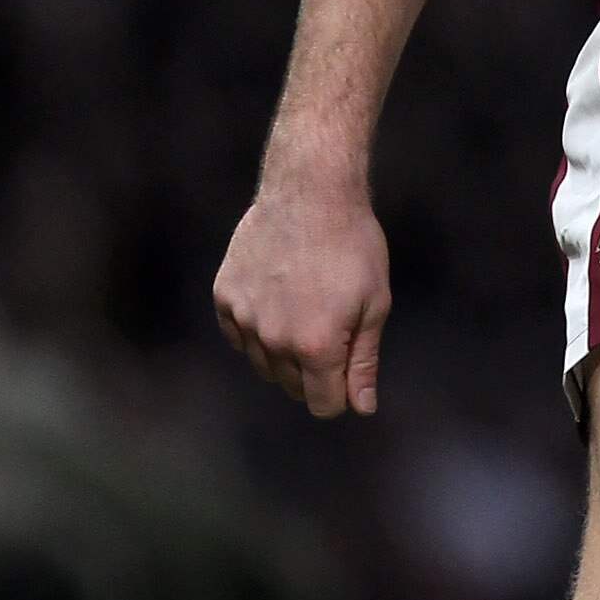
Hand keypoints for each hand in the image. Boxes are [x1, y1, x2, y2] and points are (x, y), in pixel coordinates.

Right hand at [213, 182, 391, 418]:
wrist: (311, 192)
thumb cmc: (354, 246)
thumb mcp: (375, 305)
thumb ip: (364, 362)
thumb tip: (362, 407)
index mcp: (315, 347)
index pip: (323, 405)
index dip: (340, 395)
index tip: (347, 372)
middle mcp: (273, 340)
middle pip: (292, 386)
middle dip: (315, 372)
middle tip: (332, 329)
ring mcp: (243, 318)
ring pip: (263, 364)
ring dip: (284, 352)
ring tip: (305, 309)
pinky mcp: (225, 295)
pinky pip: (238, 336)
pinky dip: (255, 330)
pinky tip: (277, 300)